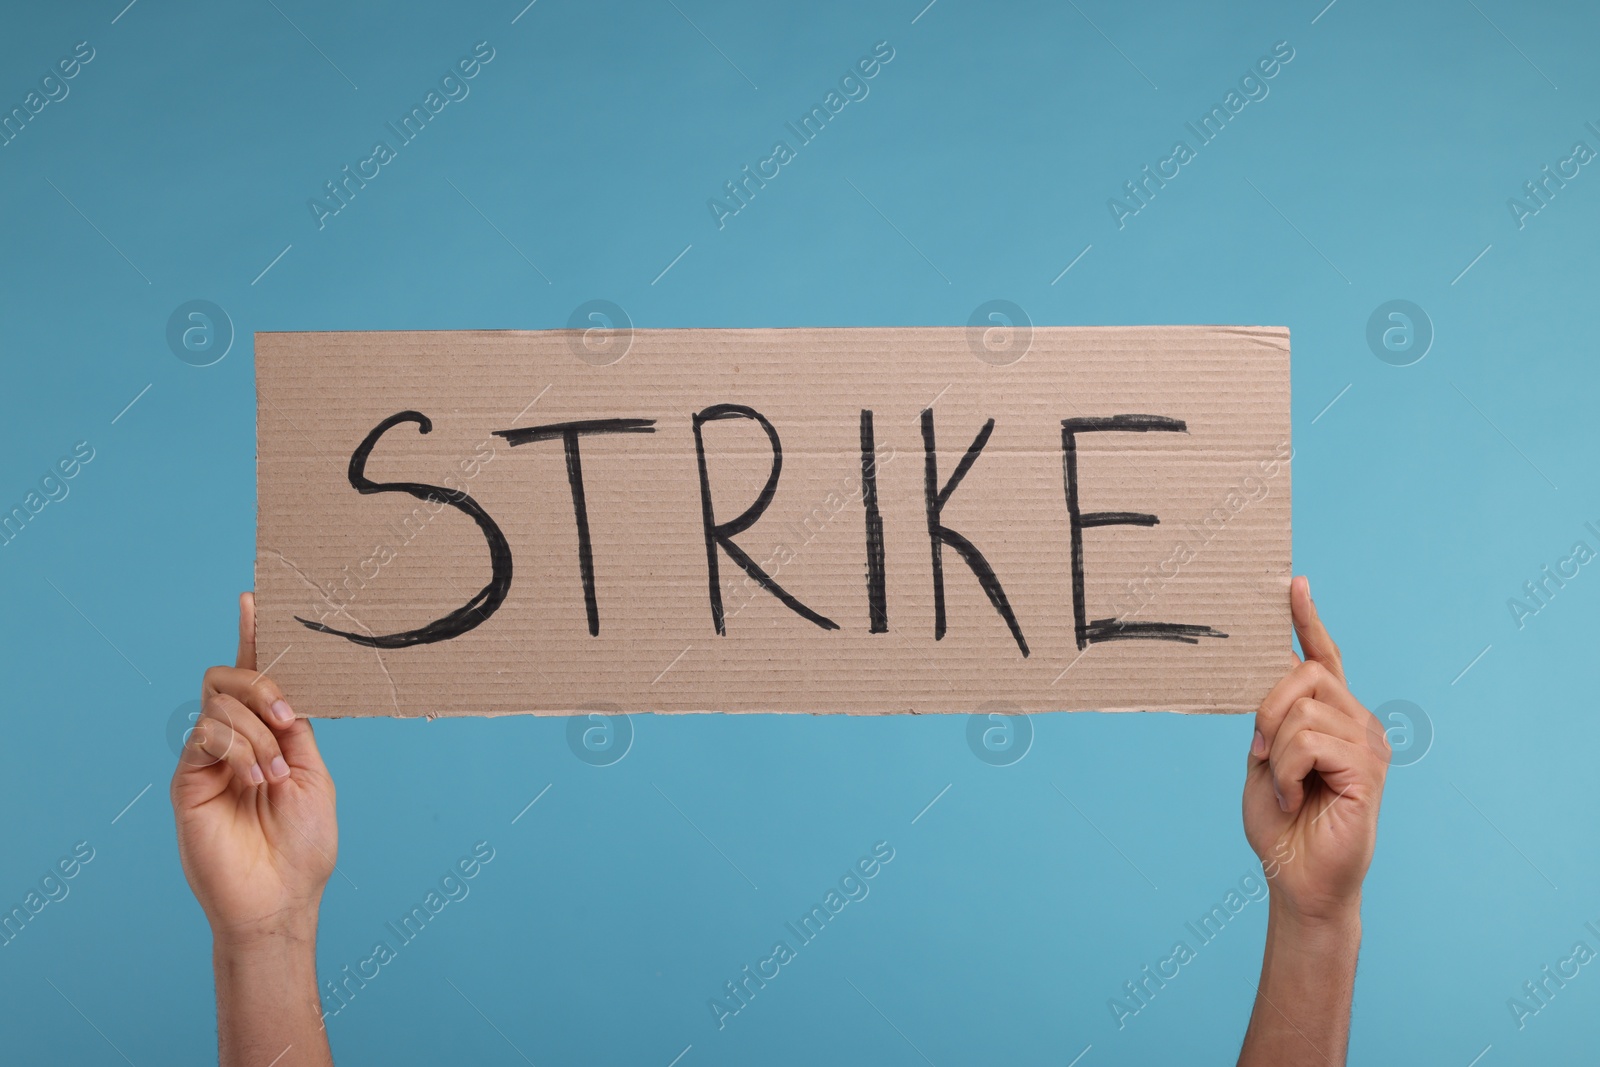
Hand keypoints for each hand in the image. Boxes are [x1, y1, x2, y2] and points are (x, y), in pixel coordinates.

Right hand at [171, 592, 336, 944]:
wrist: (280, 898)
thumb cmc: (304, 846)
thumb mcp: (314, 775)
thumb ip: (296, 730)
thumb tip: (284, 692)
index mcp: (270, 735)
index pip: (254, 676)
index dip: (252, 636)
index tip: (253, 598)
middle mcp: (234, 740)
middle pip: (228, 677)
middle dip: (261, 686)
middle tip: (286, 719)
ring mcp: (207, 759)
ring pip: (220, 705)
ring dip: (257, 735)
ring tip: (274, 776)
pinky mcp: (187, 779)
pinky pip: (205, 735)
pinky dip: (238, 751)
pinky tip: (254, 781)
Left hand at [1242, 576, 1386, 925]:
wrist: (1296, 878)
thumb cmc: (1281, 825)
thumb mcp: (1264, 760)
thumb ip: (1271, 721)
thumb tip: (1274, 689)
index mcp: (1332, 717)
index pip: (1322, 658)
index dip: (1308, 619)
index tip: (1294, 582)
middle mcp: (1358, 723)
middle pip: (1302, 676)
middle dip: (1267, 713)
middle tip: (1263, 760)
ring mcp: (1367, 745)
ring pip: (1300, 711)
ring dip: (1276, 754)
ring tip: (1285, 790)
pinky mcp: (1368, 769)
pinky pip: (1308, 743)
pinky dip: (1286, 772)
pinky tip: (1296, 798)